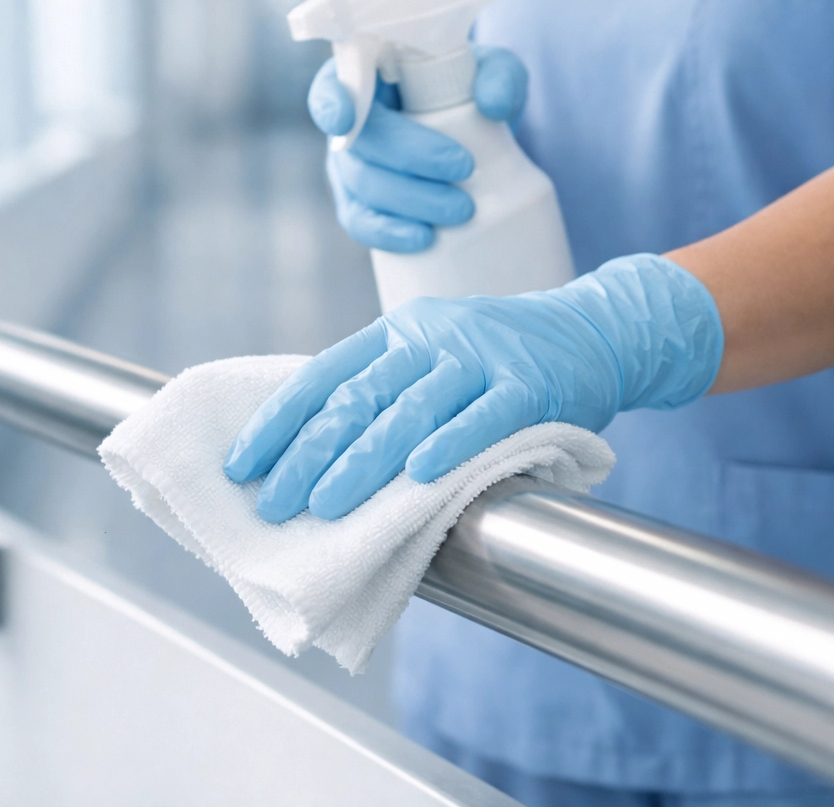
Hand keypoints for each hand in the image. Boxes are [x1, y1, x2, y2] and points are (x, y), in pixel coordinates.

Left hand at [224, 254, 722, 522]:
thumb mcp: (436, 359)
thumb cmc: (500, 360)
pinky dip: (452, 441)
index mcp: (400, 331)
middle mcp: (432, 336)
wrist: (592, 330)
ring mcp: (482, 355)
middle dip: (310, 453)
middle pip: (360, 395)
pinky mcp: (529, 382)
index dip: (280, 420)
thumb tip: (320, 459)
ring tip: (326, 504)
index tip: (241, 465)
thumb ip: (389, 394)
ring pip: (413, 406)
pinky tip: (420, 473)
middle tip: (275, 502)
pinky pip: (485, 414)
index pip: (325, 374)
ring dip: (365, 458)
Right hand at [310, 46, 528, 252]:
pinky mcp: (361, 205)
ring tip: (462, 209)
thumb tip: (493, 105)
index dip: (330, 103)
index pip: (332, 84)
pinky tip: (423, 238)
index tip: (344, 120)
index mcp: (367, 76)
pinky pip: (362, 223)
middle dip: (409, 157)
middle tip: (466, 168)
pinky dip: (390, 233)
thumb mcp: (494, 73)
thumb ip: (500, 77)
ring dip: (411, 200)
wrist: (475, 139)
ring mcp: (350, 166)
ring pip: (363, 186)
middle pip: (359, 142)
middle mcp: (349, 122)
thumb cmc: (473, 93)